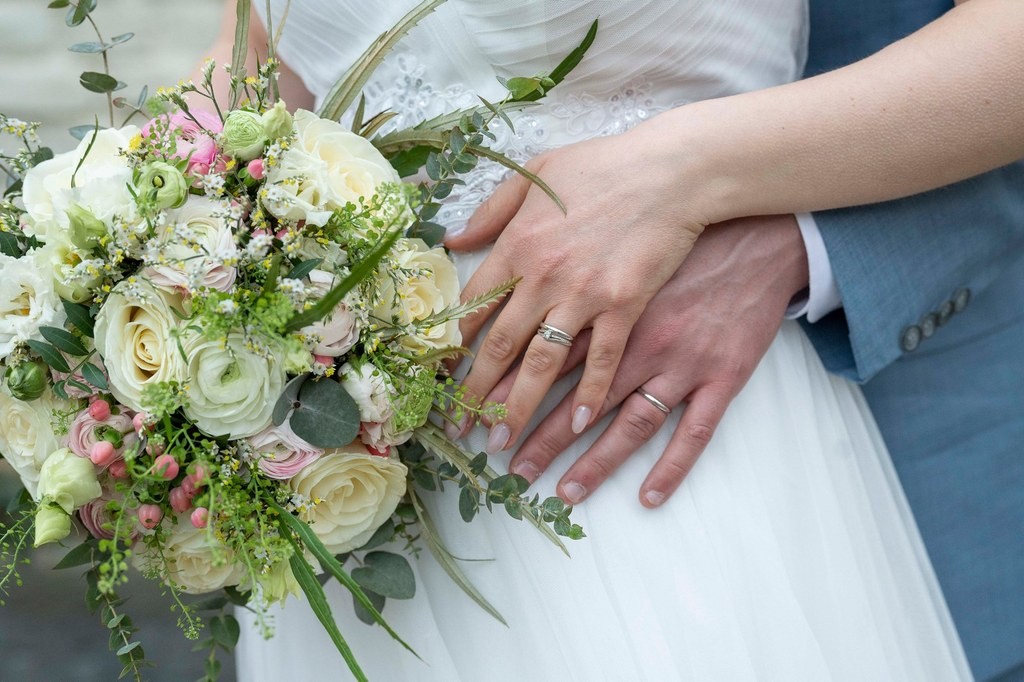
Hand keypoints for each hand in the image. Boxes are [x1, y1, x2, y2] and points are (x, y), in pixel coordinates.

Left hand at [445, 130, 708, 455]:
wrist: (670, 168)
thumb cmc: (603, 165)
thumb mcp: (537, 172)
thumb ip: (493, 210)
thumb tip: (453, 239)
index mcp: (517, 245)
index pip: (472, 307)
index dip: (453, 347)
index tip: (441, 377)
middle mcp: (542, 276)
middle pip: (499, 345)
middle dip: (475, 393)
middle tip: (460, 427)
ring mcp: (584, 295)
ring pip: (541, 363)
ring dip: (518, 408)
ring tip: (502, 444)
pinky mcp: (625, 306)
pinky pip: (601, 361)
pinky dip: (589, 395)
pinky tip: (578, 424)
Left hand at [489, 215, 808, 506]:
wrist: (757, 233)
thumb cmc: (677, 231)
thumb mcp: (611, 227)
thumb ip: (552, 247)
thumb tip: (468, 245)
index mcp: (607, 305)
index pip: (545, 355)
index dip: (507, 387)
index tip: (476, 415)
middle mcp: (639, 340)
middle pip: (578, 397)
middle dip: (538, 434)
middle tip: (505, 464)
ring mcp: (682, 362)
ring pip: (630, 422)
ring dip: (596, 461)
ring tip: (564, 491)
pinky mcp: (723, 376)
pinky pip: (696, 431)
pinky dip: (673, 467)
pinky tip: (650, 497)